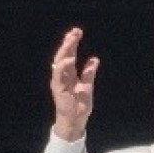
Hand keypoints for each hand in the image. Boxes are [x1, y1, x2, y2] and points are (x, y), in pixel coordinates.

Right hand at [49, 27, 99, 141]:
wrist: (76, 121)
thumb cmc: (80, 106)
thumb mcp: (87, 86)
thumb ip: (89, 73)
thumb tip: (94, 59)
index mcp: (69, 74)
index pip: (69, 55)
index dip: (72, 43)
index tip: (77, 32)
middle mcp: (62, 75)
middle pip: (64, 55)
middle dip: (68, 42)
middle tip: (75, 31)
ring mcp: (59, 81)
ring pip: (59, 62)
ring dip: (65, 50)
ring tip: (71, 39)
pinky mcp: (58, 89)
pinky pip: (59, 75)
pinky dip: (62, 67)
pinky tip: (68, 59)